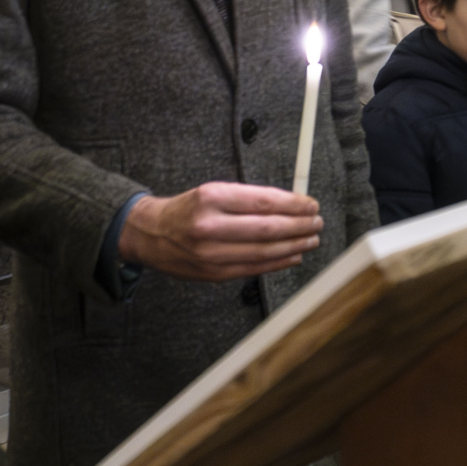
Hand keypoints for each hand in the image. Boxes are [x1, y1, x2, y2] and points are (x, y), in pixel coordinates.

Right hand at [120, 182, 322, 280]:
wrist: (150, 235)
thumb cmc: (186, 210)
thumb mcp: (211, 192)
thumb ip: (247, 198)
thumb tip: (289, 204)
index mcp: (211, 197)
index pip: (264, 201)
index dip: (294, 205)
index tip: (310, 204)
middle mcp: (210, 226)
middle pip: (268, 228)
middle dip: (299, 226)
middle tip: (316, 222)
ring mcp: (211, 253)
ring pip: (264, 251)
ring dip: (294, 245)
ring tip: (311, 239)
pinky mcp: (214, 273)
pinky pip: (254, 268)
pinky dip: (278, 262)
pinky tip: (293, 255)